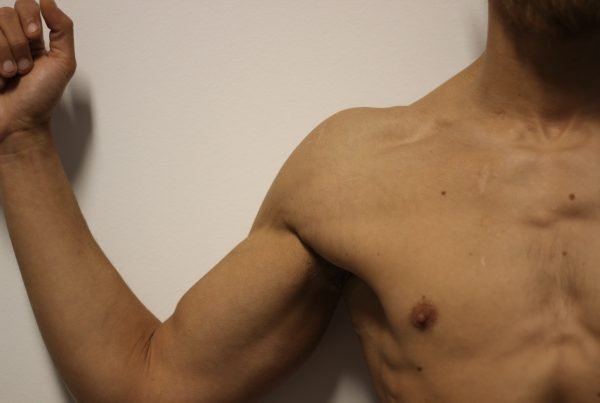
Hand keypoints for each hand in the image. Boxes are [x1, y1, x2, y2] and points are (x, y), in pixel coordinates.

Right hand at [0, 0, 75, 143]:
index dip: (29, 16)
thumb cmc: (41, 98)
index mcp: (31, 37)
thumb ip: (62, 30)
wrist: (19, 123)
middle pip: (5, 13)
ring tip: (10, 75)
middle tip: (24, 67)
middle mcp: (8, 38)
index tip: (35, 36)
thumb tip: (49, 0)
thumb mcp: (63, 63)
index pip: (26, 5)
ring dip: (4, 52)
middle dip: (18, 42)